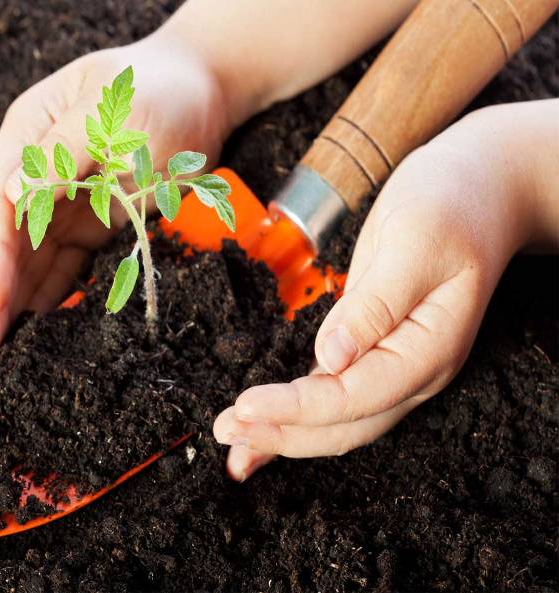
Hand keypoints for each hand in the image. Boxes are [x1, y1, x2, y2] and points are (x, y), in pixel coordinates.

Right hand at [0, 37, 230, 367]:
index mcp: (28, 136)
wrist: (203, 92)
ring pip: (30, 259)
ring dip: (14, 304)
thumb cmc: (159, 90)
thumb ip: (63, 154)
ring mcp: (61, 198)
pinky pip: (64, 262)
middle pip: (8, 240)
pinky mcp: (89, 219)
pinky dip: (51, 294)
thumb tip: (8, 195)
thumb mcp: (113, 115)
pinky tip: (36, 327)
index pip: (1, 207)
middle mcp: (35, 171)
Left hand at [213, 100, 558, 480]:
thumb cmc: (453, 205)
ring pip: (335, 418)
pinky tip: (261, 421)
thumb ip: (375, 304)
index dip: (297, 408)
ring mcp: (392, 363)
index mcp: (429, 350)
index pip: (355, 397)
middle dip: (281, 433)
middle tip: (225, 430)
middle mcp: (412, 370)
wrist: (477, 191)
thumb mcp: (415, 243)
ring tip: (232, 441)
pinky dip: (294, 411)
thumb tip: (330, 357)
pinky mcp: (370, 349)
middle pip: (343, 424)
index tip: (246, 406)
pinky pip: (330, 392)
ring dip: (282, 432)